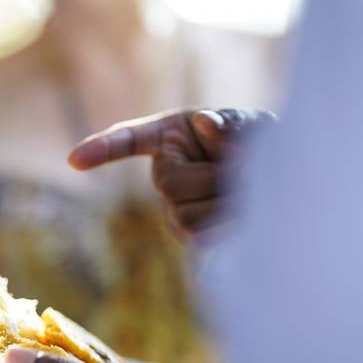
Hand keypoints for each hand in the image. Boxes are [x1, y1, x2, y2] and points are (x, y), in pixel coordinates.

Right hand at [69, 108, 277, 238]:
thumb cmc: (264, 146)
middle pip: (170, 185)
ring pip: (184, 216)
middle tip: (248, 168)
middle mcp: (166, 172)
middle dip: (214, 177)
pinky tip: (244, 220)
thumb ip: (232, 125)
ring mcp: (175, 207)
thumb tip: (206, 124)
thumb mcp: (253, 126)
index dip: (103, 148)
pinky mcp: (191, 234)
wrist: (289, 184)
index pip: (130, 140)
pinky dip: (226, 228)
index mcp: (173, 135)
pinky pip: (199, 238)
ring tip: (251, 194)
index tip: (74, 161)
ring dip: (226, 204)